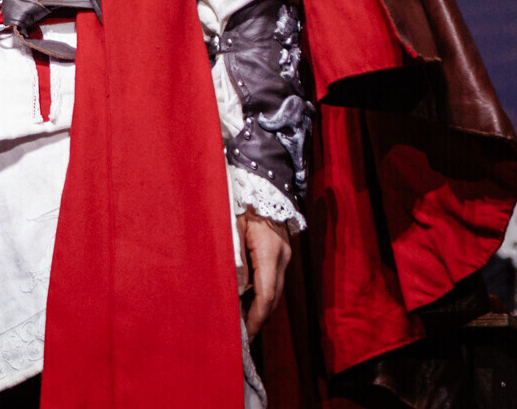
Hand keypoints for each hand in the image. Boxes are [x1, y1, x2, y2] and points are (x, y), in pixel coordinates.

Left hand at [239, 211, 292, 337]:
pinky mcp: (281, 252)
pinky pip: (274, 279)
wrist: (261, 182)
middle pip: (274, 297)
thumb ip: (234, 260)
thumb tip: (236, 292)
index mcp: (269, 252)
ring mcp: (284, 255)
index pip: (266, 295)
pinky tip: (248, 298)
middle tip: (243, 334)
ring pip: (275, 290)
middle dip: (259, 317)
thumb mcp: (232, 229)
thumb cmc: (240, 202)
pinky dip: (263, 292)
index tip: (246, 333)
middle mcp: (282, 257)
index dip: (256, 317)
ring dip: (261, 306)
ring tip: (243, 320)